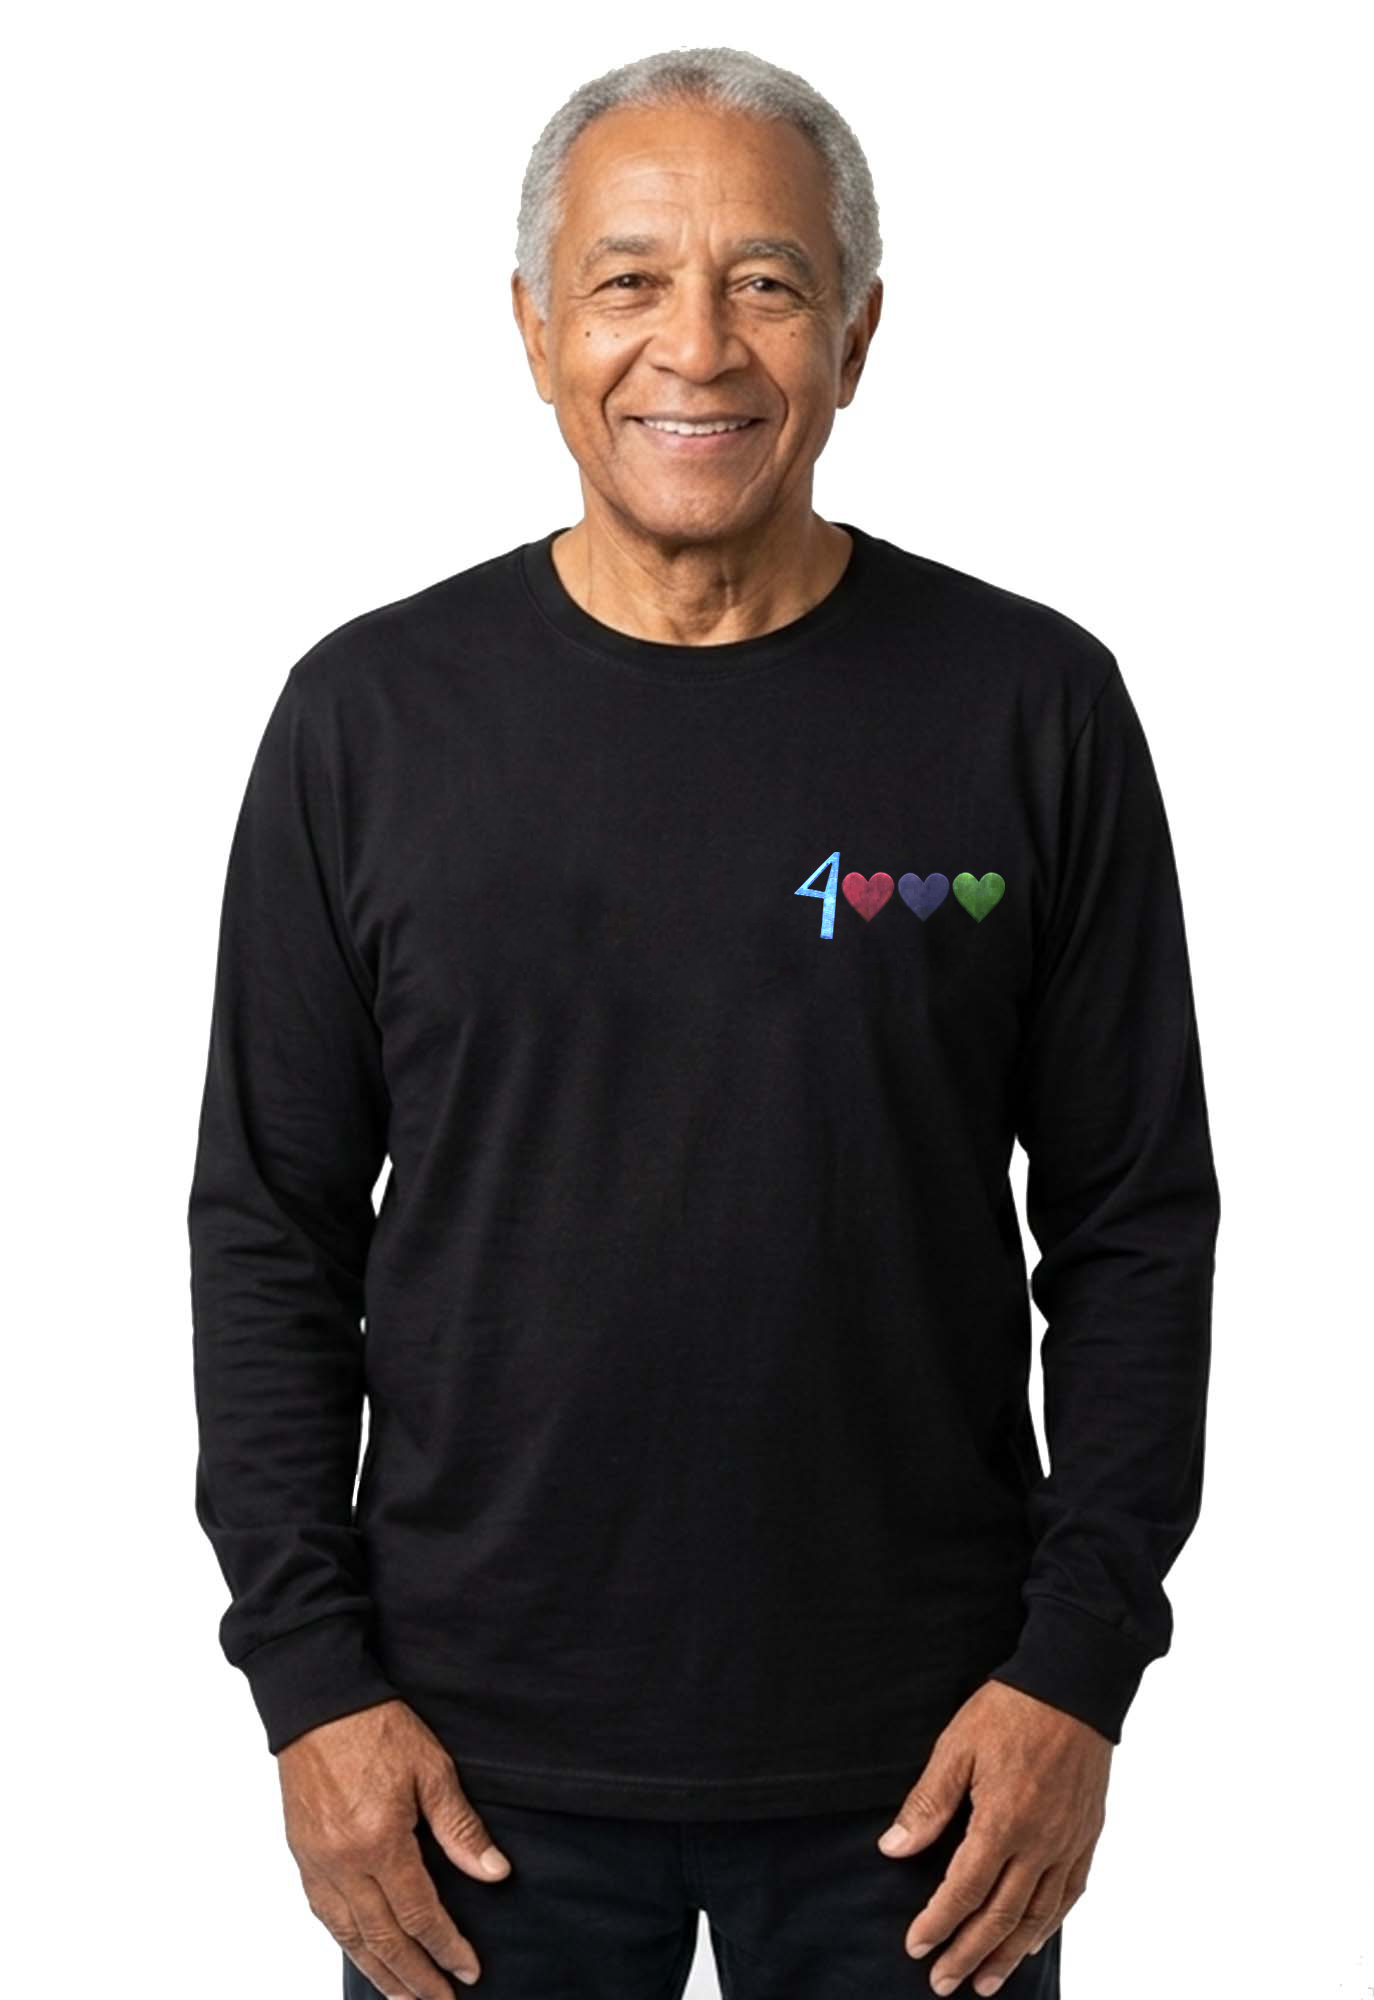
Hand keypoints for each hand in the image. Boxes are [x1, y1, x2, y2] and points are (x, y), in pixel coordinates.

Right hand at [278, 1697, 511, 1997]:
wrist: (318, 1702)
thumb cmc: (376, 1727)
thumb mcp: (432, 1769)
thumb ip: (461, 1828)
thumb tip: (494, 1872)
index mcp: (379, 1842)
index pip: (419, 1914)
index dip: (446, 1947)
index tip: (469, 1971)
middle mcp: (343, 1863)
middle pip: (383, 1939)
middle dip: (416, 1978)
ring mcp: (317, 1864)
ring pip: (350, 1938)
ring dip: (381, 1974)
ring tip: (406, 1998)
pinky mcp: (302, 1856)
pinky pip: (325, 1916)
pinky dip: (348, 1944)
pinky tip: (365, 1956)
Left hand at [875, 1680, 1110, 1995]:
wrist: (1073, 1686)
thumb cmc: (1011, 1710)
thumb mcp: (957, 1747)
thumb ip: (927, 1803)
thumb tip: (894, 1849)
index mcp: (1003, 1820)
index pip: (965, 1889)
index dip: (938, 1923)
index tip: (916, 1947)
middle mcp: (1040, 1842)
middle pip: (1001, 1915)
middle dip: (969, 1953)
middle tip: (943, 1983)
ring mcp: (1068, 1842)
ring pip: (1038, 1915)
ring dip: (1009, 1953)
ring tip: (986, 1982)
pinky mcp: (1086, 1835)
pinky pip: (1070, 1894)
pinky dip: (1049, 1926)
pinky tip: (1031, 1942)